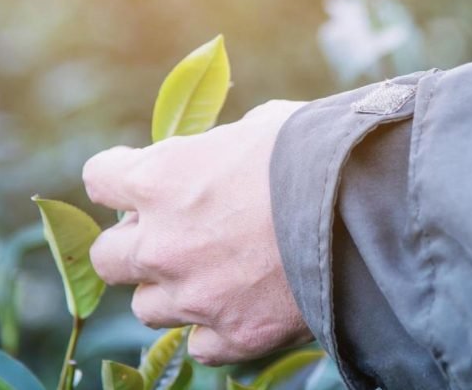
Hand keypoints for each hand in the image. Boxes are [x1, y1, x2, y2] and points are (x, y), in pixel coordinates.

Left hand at [84, 100, 311, 364]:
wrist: (371, 211)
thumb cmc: (318, 154)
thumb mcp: (262, 126)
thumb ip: (220, 147)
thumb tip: (218, 156)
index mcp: (159, 179)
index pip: (100, 179)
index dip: (122, 178)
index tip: (143, 179)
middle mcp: (161, 243)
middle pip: (107, 257)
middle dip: (135, 245)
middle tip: (174, 235)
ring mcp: (194, 297)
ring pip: (147, 308)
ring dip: (173, 290)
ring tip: (215, 274)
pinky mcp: (233, 336)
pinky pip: (199, 345)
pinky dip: (215, 329)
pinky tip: (243, 306)